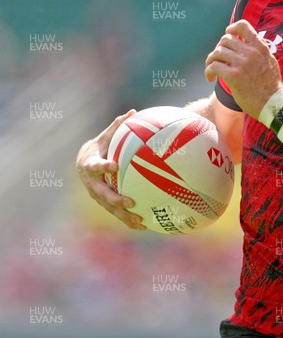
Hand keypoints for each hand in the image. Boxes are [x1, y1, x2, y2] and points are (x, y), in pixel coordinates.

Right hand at [75, 110, 146, 230]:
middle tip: (130, 201)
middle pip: (102, 194)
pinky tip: (145, 226)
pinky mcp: (105, 204)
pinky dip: (129, 220)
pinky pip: (117, 213)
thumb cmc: (99, 147)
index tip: (114, 166)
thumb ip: (117, 127)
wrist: (82, 164)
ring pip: (110, 208)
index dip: (104, 166)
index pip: (95, 166)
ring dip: (124, 215)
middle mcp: (92, 184)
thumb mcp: (105, 137)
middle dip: (115, 199)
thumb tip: (132, 111)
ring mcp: (97, 196)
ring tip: (140, 220)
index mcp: (90, 165)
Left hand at [205, 20, 282, 118]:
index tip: (228, 34)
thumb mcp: (270, 62)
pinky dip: (208, 71)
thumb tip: (248, 43)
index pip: (243, 26)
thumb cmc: (271, 86)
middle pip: (225, 40)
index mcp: (260, 47)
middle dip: (219, 48)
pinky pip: (213, 66)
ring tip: (212, 69)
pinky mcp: (233, 75)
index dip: (232, 28)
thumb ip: (260, 51)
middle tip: (219, 59)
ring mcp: (241, 63)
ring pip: (217, 52)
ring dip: (211, 60)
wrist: (272, 104)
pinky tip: (210, 78)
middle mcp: (251, 52)